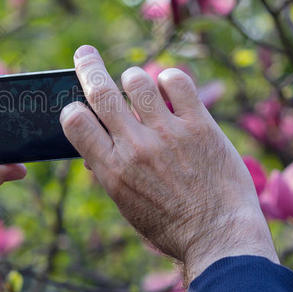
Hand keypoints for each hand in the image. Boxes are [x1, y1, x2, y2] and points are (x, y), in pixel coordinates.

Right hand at [60, 45, 277, 282]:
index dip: (72, 108)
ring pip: (136, 81)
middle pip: (101, 92)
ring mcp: (168, 134)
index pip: (75, 122)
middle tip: (85, 54)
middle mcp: (135, 147)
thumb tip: (92, 150)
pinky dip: (168, 78)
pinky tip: (169, 87)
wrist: (219, 237)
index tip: (77, 105)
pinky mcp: (200, 126)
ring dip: (132, 78)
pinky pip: (177, 82)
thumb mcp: (127, 205)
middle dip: (88, 67)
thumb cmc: (170, 225)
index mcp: (112, 170)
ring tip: (137, 84)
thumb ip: (109, 171)